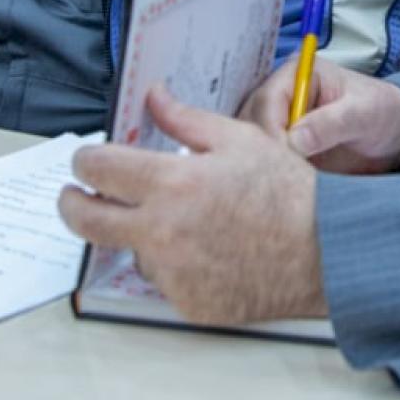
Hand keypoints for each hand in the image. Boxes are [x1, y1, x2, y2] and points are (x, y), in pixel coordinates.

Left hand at [59, 86, 325, 325]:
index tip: (87, 161)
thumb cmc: (288, 192)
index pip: (96, 169)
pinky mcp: (186, 303)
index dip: (85, 160)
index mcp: (170, 184)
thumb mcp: (238, 139)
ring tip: (182, 223)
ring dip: (140, 235)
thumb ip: (184, 120)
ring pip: (130, 252)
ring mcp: (172, 273)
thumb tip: (152, 96)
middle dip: (72, 204)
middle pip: (85, 221)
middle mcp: (162, 232)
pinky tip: (207, 250)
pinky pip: (164, 280)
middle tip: (77, 197)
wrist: (326, 250)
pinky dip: (175, 265)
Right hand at [237, 56, 399, 174]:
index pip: (267, 100)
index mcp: (297, 74)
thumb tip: (295, 139)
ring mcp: (279, 124)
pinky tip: (283, 193)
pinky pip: (264, 164)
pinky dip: (270, 177)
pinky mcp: (282, 150)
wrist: (397, 136)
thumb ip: (332, 122)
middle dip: (261, 150)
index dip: (269, 130)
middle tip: (279, 178)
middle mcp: (281, 97)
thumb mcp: (365, 114)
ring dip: (263, 166)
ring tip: (282, 188)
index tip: (283, 157)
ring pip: (252, 146)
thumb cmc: (384, 112)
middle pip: (251, 123)